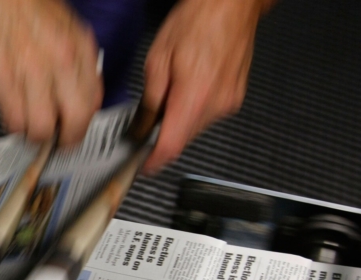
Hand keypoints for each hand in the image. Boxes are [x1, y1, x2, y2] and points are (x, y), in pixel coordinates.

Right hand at [0, 0, 102, 145]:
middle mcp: (58, 62)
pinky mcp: (1, 79)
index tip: (75, 131)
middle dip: (66, 141)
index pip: (93, 104)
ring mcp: (29, 72)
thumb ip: (82, 66)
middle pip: (73, 123)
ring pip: (40, 129)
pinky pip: (13, 120)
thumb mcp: (70, 31)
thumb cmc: (28, 9)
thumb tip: (88, 100)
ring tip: (32, 130)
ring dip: (37, 137)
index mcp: (78, 51)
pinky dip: (15, 126)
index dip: (84, 126)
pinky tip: (14, 117)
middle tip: (58, 142)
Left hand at [142, 0, 274, 173]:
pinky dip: (191, 112)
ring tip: (168, 96)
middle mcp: (215, 105)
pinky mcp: (234, 98)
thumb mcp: (158, 62)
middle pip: (182, 139)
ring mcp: (228, 103)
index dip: (153, 162)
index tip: (141, 167)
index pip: (171, 146)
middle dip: (161, 138)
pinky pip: (207, 115)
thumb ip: (149, 103)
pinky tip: (185, 91)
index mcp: (194, 97)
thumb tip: (141, 129)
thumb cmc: (196, 22)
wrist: (231, 5)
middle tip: (144, 128)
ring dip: (177, 123)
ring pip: (194, 128)